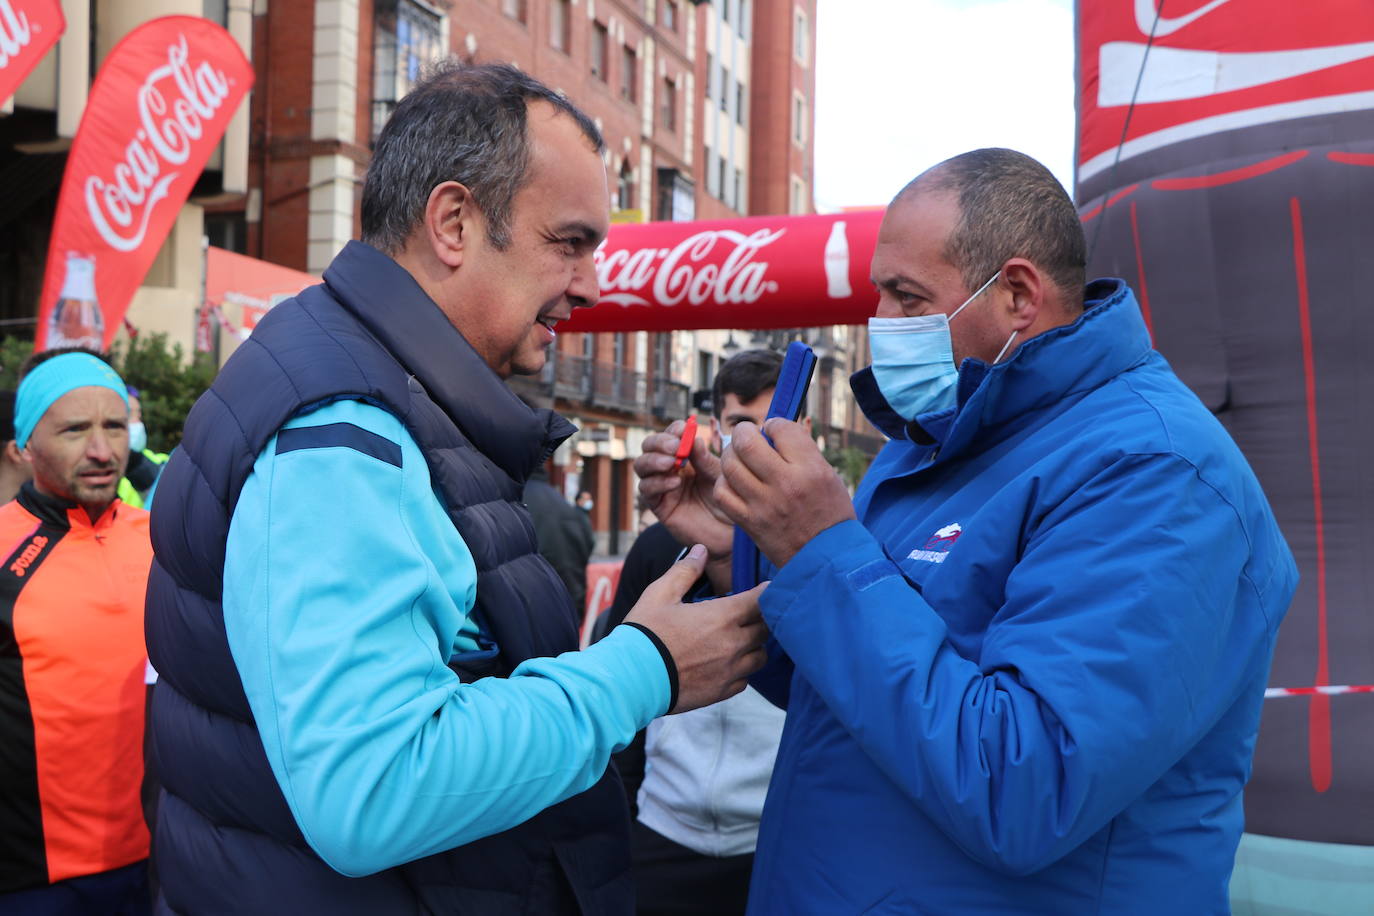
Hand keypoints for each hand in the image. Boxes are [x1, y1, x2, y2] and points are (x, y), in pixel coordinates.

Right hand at [623, 544, 768, 713]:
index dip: (765, 592)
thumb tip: (701, 550)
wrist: (631, 680)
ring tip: (739, 640)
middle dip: (760, 618)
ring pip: (760, 656)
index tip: (765, 588)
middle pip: (765, 628)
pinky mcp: (722, 692)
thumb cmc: (644, 633)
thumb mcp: (660, 594)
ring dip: (754, 646)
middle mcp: (733, 644)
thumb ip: (685, 571)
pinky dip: (741, 671)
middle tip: (748, 613)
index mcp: (722, 617)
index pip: (760, 600)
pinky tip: (725, 664)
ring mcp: (730, 670)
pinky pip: (745, 680)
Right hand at [634, 420, 734, 560]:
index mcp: (686, 457)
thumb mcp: (721, 477)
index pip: (670, 436)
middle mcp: (670, 469)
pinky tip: (674, 482)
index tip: (683, 428)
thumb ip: (706, 460)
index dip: (673, 430)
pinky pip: (647, 491)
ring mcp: (662, 487)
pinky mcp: (659, 506)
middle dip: (659, 442)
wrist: (730, 535)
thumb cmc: (728, 503)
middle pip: (649, 447)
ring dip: (654, 460)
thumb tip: (694, 439)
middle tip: (675, 447)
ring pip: (642, 466)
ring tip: (672, 463)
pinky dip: (658, 483)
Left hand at [715, 418, 856, 567]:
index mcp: (810, 469)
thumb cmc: (830, 514)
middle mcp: (785, 484)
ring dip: (730, 455)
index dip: (774, 424)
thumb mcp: (827, 476)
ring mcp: (763, 504)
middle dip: (743, 432)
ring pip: (730, 465)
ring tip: (739, 457)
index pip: (781, 428)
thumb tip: (774, 431)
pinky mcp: (749, 522)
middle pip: (746, 442)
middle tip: (748, 436)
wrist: (827, 559)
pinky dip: (724, 482)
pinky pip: (723, 492)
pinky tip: (734, 482)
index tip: (774, 431)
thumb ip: (801, 452)